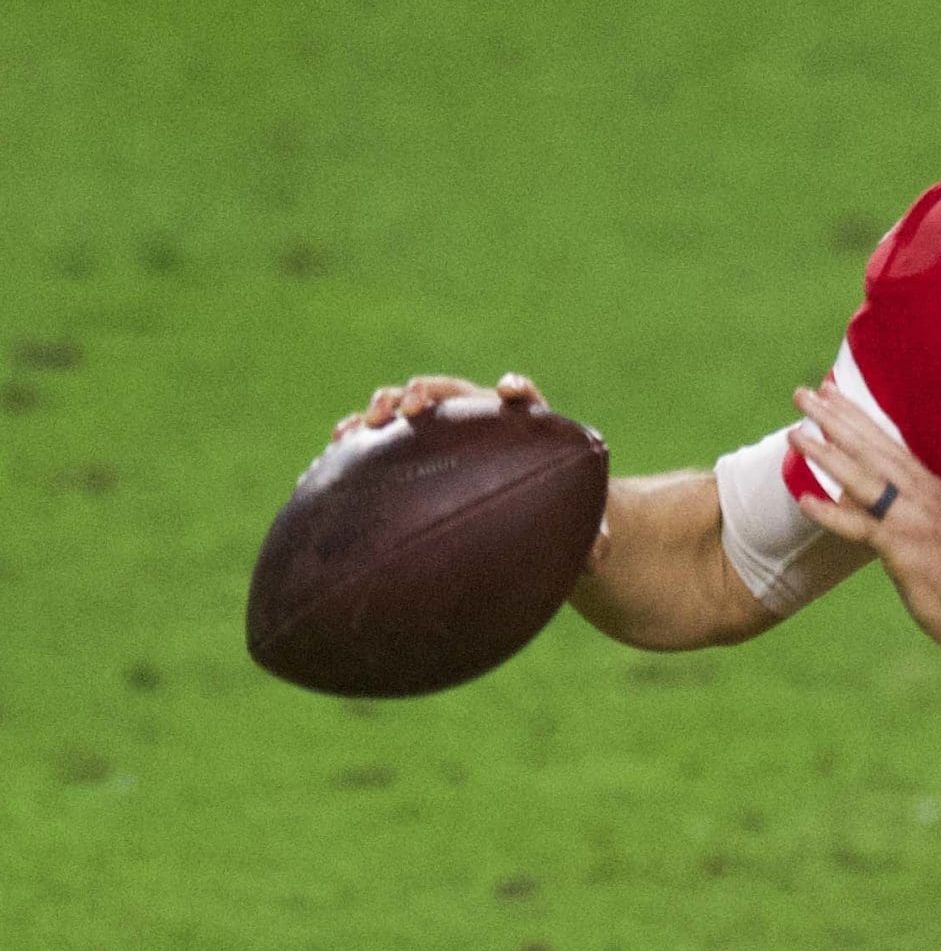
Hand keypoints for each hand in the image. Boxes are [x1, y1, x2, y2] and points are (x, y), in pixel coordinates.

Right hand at [331, 371, 610, 573]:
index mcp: (520, 428)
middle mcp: (477, 419)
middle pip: (453, 393)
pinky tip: (333, 450)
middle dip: (429, 392)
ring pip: (410, 407)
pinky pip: (382, 438)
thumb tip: (598, 561)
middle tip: (409, 406)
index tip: (508, 390)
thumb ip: (590, 538)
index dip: (516, 390)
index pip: (521, 399)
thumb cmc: (552, 513)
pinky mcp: (412, 449)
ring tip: (365, 423)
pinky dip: (358, 438)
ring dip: (386, 405)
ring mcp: (442, 431)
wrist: (522, 511)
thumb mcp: (574, 527)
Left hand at [789, 384, 940, 668]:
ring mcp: (912, 519)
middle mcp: (920, 493)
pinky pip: (861, 527)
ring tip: (794, 435)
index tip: (829, 390)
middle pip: (870, 448)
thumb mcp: (933, 528)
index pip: (885, 441)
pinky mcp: (904, 549)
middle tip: (802, 393)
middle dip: (834, 418)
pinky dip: (833, 513)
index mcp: (928, 486)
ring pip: (863, 477)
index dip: (855, 414)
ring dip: (826, 454)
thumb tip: (863, 497)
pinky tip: (805, 500)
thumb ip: (902, 508)